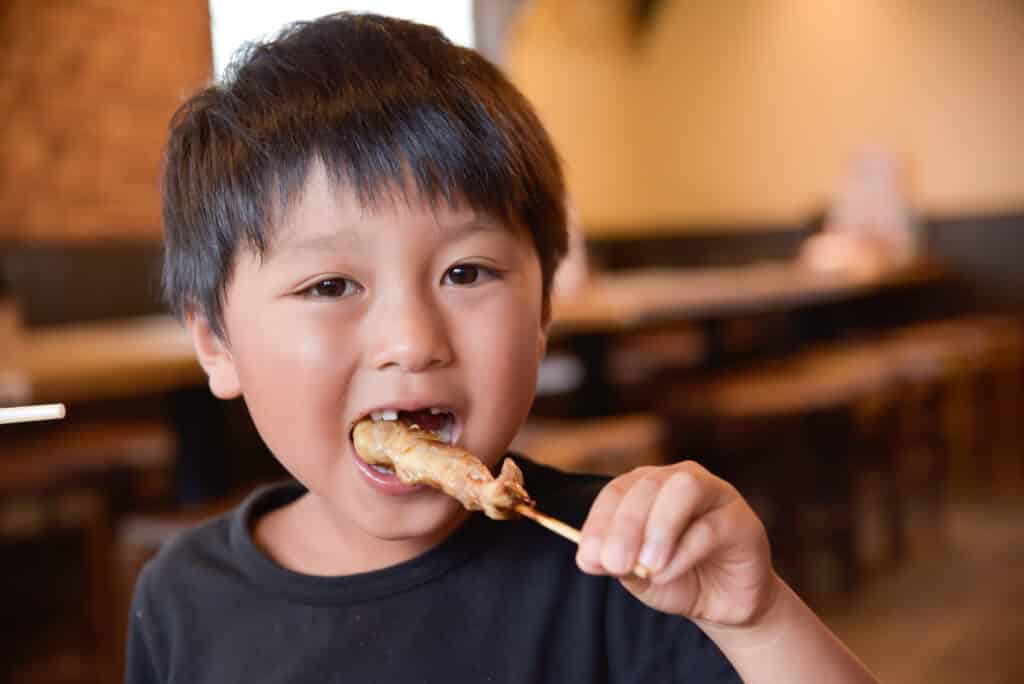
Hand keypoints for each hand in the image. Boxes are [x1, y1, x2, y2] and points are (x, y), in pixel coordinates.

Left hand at [576, 461, 777, 627]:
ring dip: (659, 527)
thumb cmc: (676, 579)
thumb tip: (590, 557)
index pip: (617, 492)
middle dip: (626, 526)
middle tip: (614, 563)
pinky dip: (683, 553)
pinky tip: (666, 574)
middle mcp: (679, 480)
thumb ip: (617, 563)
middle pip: (648, 485)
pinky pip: (710, 526)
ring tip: (646, 566)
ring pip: (684, 489)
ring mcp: (715, 493)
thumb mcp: (638, 576)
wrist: (723, 604)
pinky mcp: (742, 520)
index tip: (589, 557)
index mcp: (647, 487)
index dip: (599, 522)